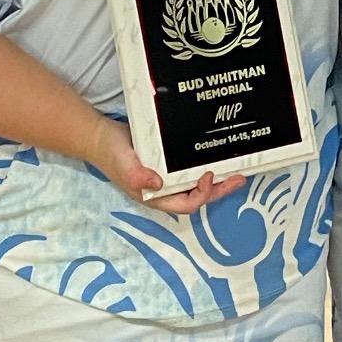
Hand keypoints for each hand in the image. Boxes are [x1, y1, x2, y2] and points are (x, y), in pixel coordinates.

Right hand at [85, 118, 245, 214]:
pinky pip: (191, 169)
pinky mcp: (169, 163)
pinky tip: (217, 157)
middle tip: (239, 179)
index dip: (202, 193)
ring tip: (237, 171)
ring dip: (217, 180)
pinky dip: (205, 165)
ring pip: (198, 184)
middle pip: (198, 196)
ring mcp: (168, 177)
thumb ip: (138, 176)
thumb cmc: (112, 155)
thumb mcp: (124, 165)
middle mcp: (166, 191)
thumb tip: (157, 184)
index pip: (187, 203)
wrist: (102, 137)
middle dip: (219, 190)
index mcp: (157, 197)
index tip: (209, 175)